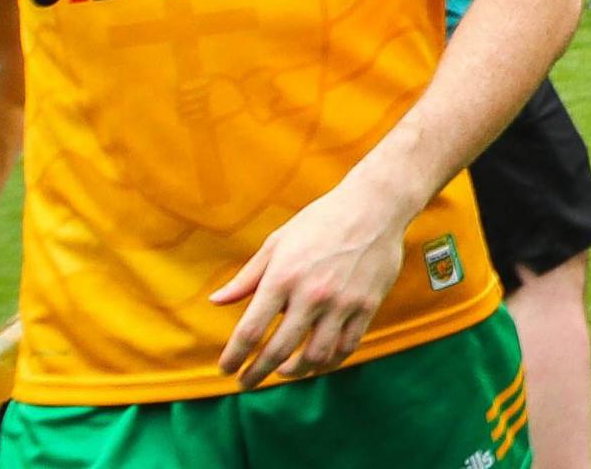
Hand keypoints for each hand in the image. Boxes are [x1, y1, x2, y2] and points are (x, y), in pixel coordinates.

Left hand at [211, 177, 413, 388]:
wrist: (374, 207)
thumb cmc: (321, 221)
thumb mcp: (278, 242)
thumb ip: (248, 276)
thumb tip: (216, 301)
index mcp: (283, 277)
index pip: (251, 330)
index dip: (234, 356)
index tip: (226, 368)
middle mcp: (311, 295)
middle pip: (279, 350)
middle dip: (257, 373)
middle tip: (246, 383)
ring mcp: (342, 303)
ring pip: (315, 356)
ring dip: (295, 371)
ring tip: (284, 371)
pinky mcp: (367, 306)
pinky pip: (347, 347)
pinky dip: (330, 361)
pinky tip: (318, 361)